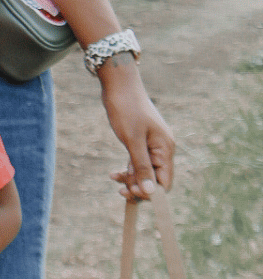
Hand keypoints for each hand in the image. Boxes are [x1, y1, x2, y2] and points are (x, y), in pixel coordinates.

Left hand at [100, 60, 174, 198]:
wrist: (119, 85)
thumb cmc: (126, 109)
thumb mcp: (132, 140)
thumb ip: (142, 166)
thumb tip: (150, 192)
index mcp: (165, 149)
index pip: (165, 182)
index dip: (151, 193)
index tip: (132, 193)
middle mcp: (162, 148)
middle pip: (155, 179)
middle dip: (139, 186)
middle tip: (120, 189)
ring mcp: (152, 145)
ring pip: (145, 172)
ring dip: (131, 178)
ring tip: (114, 178)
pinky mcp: (141, 142)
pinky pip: (138, 162)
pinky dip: (128, 169)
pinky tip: (113, 174)